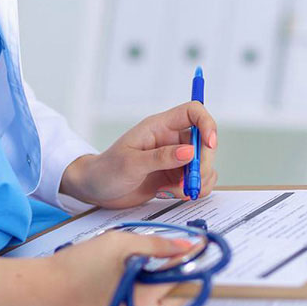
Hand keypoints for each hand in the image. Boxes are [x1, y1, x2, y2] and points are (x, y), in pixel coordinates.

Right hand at [47, 232, 190, 305]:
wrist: (40, 290)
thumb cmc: (77, 265)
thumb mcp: (121, 244)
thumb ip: (157, 245)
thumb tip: (186, 247)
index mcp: (141, 300)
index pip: (180, 278)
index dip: (188, 260)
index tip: (199, 247)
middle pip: (172, 298)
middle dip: (174, 277)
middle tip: (166, 259)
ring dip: (156, 288)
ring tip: (140, 269)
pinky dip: (140, 297)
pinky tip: (126, 281)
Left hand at [60, 102, 217, 207]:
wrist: (96, 190)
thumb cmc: (107, 170)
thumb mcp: (131, 163)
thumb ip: (161, 157)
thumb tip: (189, 152)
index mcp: (160, 126)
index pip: (193, 112)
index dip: (207, 124)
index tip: (210, 144)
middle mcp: (172, 139)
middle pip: (204, 142)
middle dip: (203, 163)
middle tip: (191, 182)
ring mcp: (176, 159)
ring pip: (204, 164)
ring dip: (198, 180)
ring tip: (177, 191)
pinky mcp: (176, 176)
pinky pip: (197, 180)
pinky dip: (193, 190)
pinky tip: (173, 194)